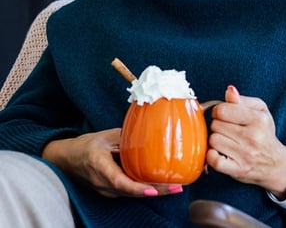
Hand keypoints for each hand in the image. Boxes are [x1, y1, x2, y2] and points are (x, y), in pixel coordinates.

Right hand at [42, 128, 182, 197]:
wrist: (67, 159)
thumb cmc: (87, 145)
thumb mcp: (106, 137)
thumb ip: (126, 138)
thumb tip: (150, 132)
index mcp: (99, 166)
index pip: (120, 182)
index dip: (138, 188)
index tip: (154, 190)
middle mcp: (102, 183)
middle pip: (131, 192)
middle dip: (156, 191)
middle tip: (177, 187)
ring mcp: (105, 190)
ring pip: (132, 194)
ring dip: (154, 192)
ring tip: (175, 187)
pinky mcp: (109, 191)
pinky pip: (130, 192)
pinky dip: (146, 190)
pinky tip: (163, 186)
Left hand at [207, 86, 285, 193]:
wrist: (275, 164)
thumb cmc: (264, 134)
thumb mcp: (260, 112)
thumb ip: (242, 100)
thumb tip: (229, 90)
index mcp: (259, 119)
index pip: (222, 110)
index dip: (219, 112)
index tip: (224, 116)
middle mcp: (253, 137)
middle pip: (215, 125)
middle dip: (218, 126)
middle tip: (227, 130)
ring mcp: (245, 155)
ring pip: (213, 141)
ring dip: (215, 141)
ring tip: (225, 142)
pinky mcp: (238, 169)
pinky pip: (214, 160)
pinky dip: (212, 156)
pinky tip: (219, 153)